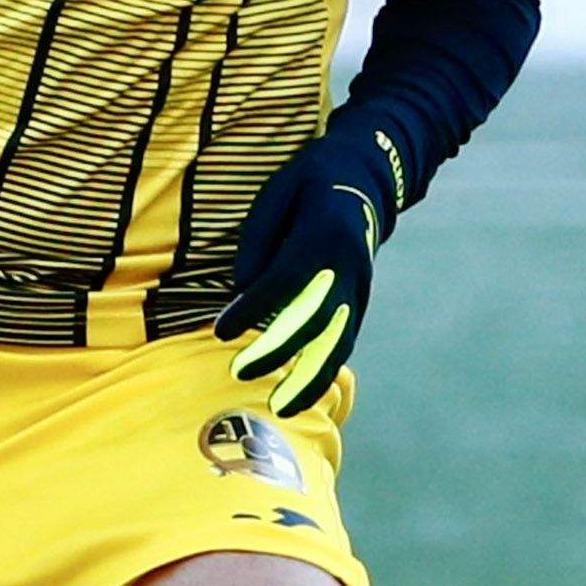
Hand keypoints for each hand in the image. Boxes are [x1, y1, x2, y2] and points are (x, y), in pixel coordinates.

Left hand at [219, 135, 392, 416]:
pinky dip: (326, 367)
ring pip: (339, 340)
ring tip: (283, 407)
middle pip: (314, 317)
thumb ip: (258, 244)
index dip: (252, 308)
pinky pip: (346, 338)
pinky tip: (304, 392)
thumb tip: (241, 292)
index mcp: (323, 233)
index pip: (284, 279)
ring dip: (311, 378)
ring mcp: (361, 285)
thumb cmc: (307, 185)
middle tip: (240, 372)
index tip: (221, 331)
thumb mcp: (275, 196)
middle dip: (278, 350)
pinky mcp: (362, 299)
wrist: (364, 177)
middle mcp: (348, 265)